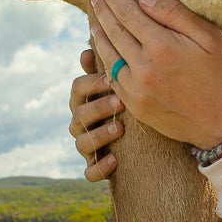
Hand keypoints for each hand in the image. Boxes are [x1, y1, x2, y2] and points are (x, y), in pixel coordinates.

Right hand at [69, 44, 122, 180]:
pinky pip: (89, 172)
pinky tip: (115, 161)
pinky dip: (99, 167)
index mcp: (84, 100)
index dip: (92, 83)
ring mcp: (86, 145)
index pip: (77, 88)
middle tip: (119, 102)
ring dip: (99, 135)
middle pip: (79, 114)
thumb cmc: (128, 102)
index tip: (111, 79)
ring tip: (120, 128)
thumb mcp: (119, 85)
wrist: (145, 137)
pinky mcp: (94, 166)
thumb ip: (106, 67)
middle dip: (98, 107)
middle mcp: (80, 123)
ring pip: (82, 143)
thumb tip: (87, 50)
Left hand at [89, 0, 221, 151]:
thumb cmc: (221, 76)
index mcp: (161, 46)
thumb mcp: (210, 38)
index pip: (128, 13)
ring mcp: (136, 89)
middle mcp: (143, 67)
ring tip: (95, 22)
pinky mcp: (135, 106)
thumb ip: (176, 14)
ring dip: (99, 36)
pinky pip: (113, 79)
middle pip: (113, 32)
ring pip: (108, 56)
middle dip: (102, 12)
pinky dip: (106, 62)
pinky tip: (106, 53)